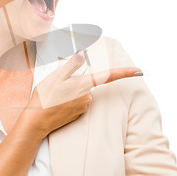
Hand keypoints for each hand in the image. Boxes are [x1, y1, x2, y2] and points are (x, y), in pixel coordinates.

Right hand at [24, 50, 141, 136]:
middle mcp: (88, 96)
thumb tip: (84, 54)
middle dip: (75, 81)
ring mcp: (83, 106)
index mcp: (84, 84)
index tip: (139, 71)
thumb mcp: (56, 76)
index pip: (109, 76)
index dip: (125, 73)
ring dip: (70, 91)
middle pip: (88, 83)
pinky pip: (77, 102)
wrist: (36, 121)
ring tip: (55, 95)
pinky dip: (68, 100)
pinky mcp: (78, 114)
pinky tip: (57, 103)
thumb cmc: (45, 97)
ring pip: (81, 93)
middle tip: (57, 86)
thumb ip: (72, 64)